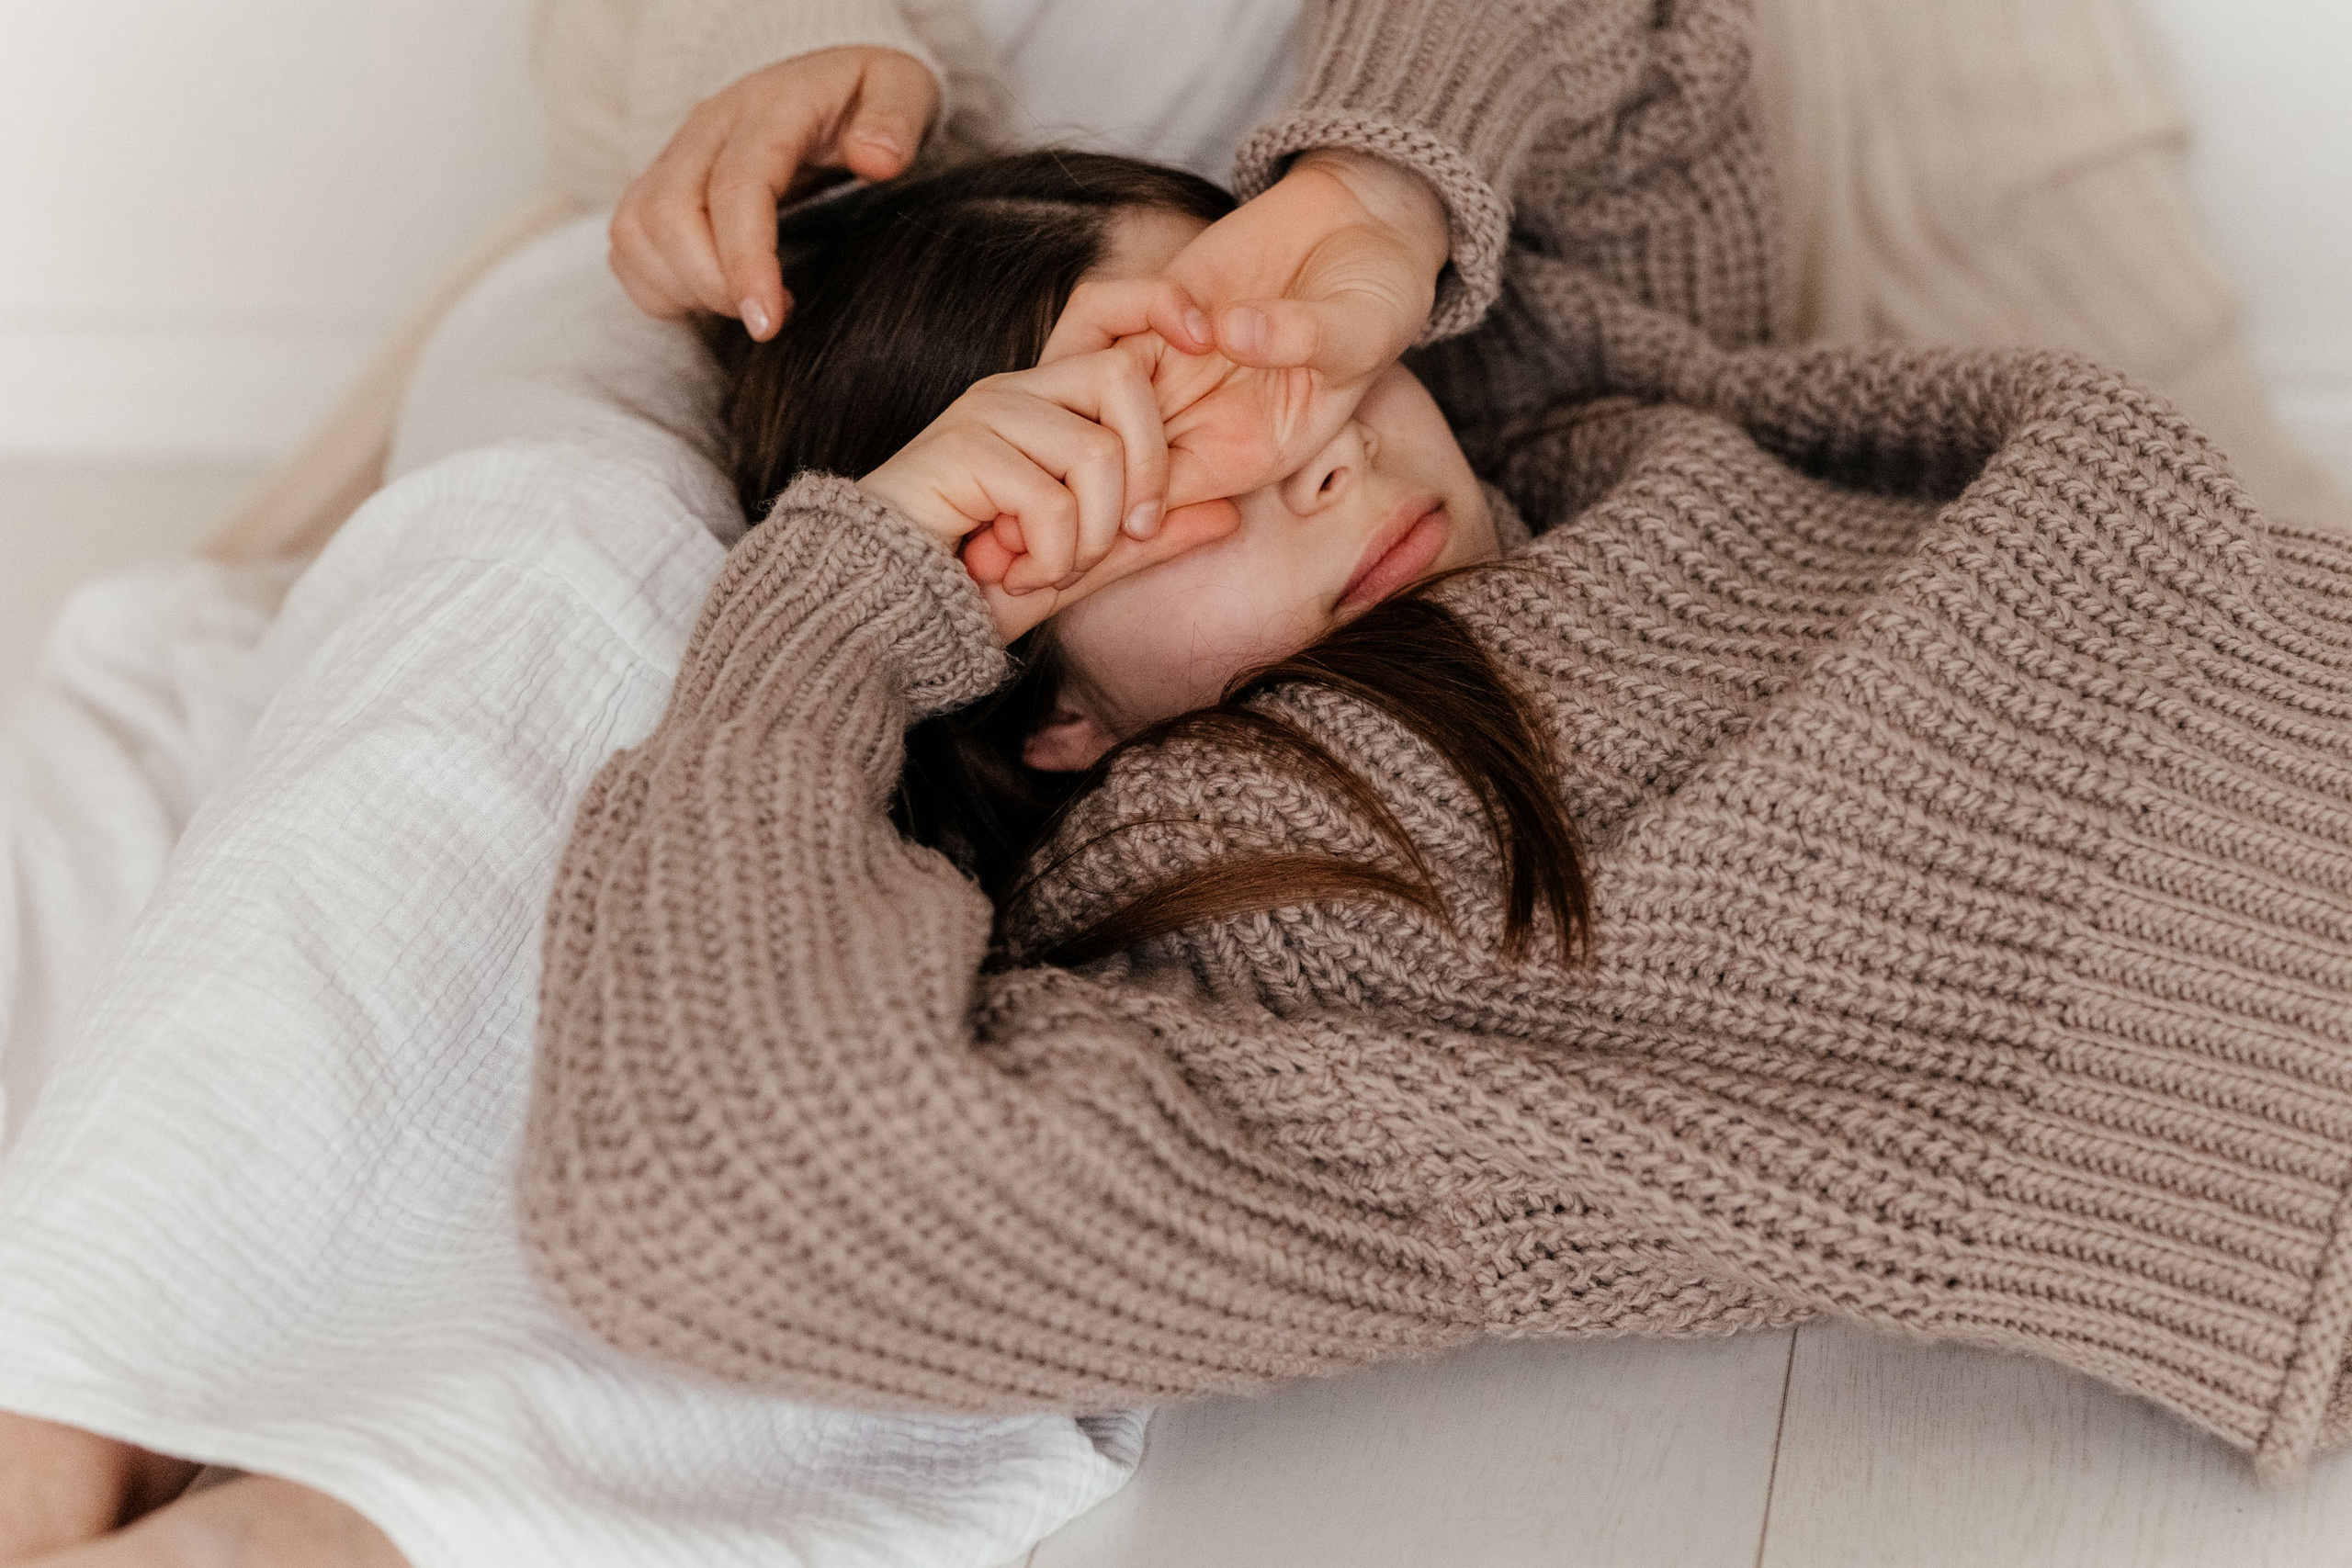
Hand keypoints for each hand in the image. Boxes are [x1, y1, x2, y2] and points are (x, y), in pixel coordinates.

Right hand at [610, 47, 937, 337]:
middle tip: (767, 317)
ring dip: (683, 289)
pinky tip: (713, 297)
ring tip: (744, 306)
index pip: (737, 186)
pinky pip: (627, 247)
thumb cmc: (864, 97)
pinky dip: (660, 287)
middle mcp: (707, 128)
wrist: (823, 81)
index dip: (745, 260)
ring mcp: (674, 157)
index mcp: (769, 107)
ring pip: (635, 232)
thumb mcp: (902, 89)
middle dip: (711, 286)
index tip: (767, 322)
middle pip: (668, 214)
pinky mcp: (656, 185)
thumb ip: (896, 121)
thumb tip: (877, 162)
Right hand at [858, 343, 1238, 641]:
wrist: (885, 610)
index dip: (1162, 306)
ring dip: (1091, 536)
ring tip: (1051, 567)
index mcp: (1048, 402)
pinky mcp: (963, 449)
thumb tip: (1229, 515)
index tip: (1207, 340)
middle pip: (1124, 377)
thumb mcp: (1080, 563)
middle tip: (1128, 536)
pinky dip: (1049, 557)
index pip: (1112, 316)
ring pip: (1095, 453)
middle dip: (1149, 471)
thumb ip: (1146, 539)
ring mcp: (988, 414)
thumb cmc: (972, 584)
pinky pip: (1050, 501)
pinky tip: (1013, 572)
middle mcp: (1018, 392)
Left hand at [1042, 148, 1448, 514]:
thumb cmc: (1380, 299)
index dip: (1120, 498)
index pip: (1156, 503)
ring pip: (1079, 392)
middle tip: (1122, 386)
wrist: (1365, 228)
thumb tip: (1232, 333)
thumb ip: (1305, 338)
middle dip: (1082, 448)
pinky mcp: (1153, 307)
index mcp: (1245, 455)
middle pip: (1098, 462)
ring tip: (1178, 317)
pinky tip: (1179, 297)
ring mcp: (1169, 363)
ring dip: (1096, 362)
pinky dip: (1118, 305)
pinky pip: (1094, 321)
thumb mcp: (1363, 328)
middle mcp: (1197, 419)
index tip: (1129, 461)